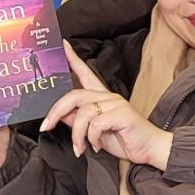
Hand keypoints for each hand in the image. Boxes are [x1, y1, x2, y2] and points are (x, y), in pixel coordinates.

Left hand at [39, 43, 173, 169]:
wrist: (149, 149)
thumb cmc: (123, 139)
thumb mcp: (93, 131)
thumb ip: (77, 120)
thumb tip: (59, 114)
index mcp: (101, 97)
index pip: (85, 73)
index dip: (72, 59)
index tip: (61, 45)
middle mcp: (108, 96)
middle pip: (74, 95)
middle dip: (56, 111)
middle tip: (46, 127)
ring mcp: (116, 103)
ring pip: (83, 113)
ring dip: (77, 134)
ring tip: (81, 147)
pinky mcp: (123, 114)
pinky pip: (96, 124)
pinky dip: (91, 139)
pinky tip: (96, 146)